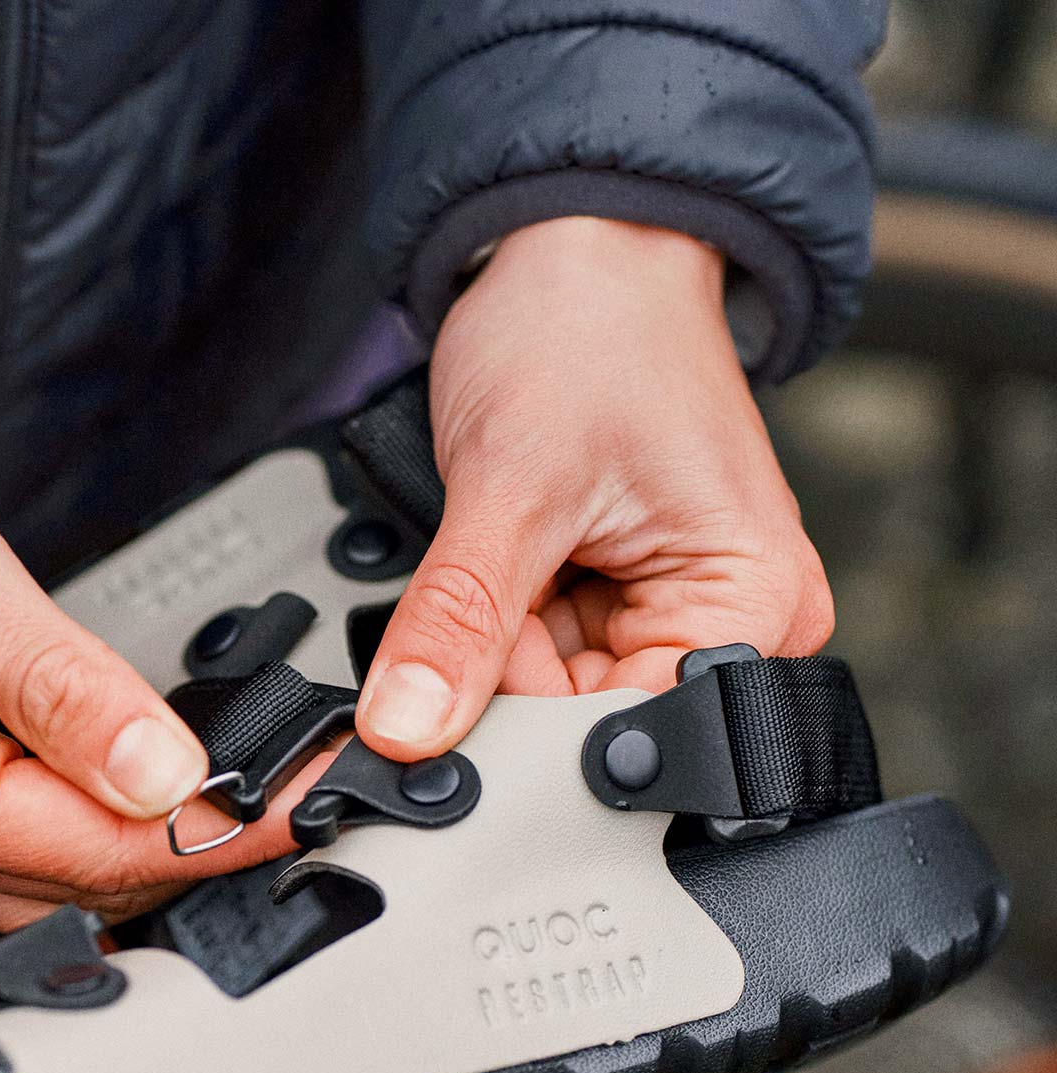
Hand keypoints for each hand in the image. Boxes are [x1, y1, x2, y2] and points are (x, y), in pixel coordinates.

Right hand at [0, 308, 303, 928]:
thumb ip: (59, 686)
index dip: (215, 835)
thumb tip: (165, 777)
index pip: (90, 850)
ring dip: (141, 846)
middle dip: (194, 851)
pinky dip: (77, 819)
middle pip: (69, 884)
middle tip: (298, 796)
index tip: (306, 802)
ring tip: (243, 795)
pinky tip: (133, 786)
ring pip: (35, 875)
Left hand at [356, 217, 834, 756]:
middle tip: (470, 591)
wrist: (576, 247)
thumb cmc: (587, 325)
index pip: (625, 735)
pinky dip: (497, 624)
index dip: (523, 733)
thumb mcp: (508, 486)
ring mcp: (675, 609)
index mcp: (753, 601)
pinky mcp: (623, 597)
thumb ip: (458, 622)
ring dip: (494, 644)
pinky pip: (540, 656)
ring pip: (549, 694)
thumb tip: (408, 729)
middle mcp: (733, 618)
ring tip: (494, 551)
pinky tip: (499, 561)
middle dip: (502, 682)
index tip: (438, 720)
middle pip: (585, 721)